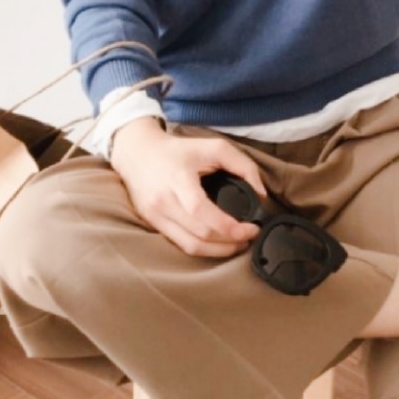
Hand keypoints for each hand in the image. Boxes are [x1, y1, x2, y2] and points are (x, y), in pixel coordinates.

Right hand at [110, 116, 268, 258]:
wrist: (137, 153)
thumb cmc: (178, 150)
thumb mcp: (214, 147)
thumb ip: (243, 165)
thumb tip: (261, 195)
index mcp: (178, 179)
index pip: (202, 213)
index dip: (230, 228)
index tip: (252, 228)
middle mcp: (163, 201)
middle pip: (200, 234)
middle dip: (230, 241)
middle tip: (249, 236)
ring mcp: (155, 216)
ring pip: (190, 246)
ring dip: (218, 251)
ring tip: (237, 244)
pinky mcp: (152, 224)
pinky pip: (180, 245)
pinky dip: (203, 248)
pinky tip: (217, 244)